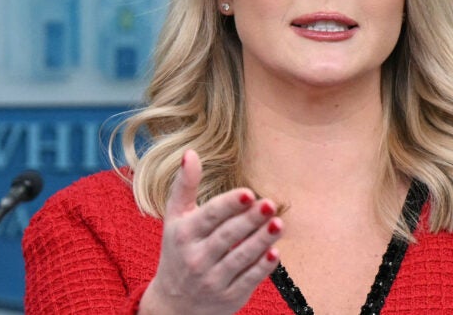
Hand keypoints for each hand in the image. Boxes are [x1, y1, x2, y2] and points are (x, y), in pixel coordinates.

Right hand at [139, 150, 281, 314]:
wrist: (174, 304)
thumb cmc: (178, 249)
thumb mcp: (174, 218)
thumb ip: (184, 186)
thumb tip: (190, 153)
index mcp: (183, 234)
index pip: (209, 217)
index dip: (229, 205)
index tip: (248, 193)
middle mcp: (195, 258)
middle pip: (226, 237)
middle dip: (249, 220)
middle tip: (269, 203)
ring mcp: (212, 280)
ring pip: (240, 258)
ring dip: (260, 241)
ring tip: (278, 223)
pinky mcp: (228, 297)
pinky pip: (248, 280)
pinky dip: (262, 267)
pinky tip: (276, 252)